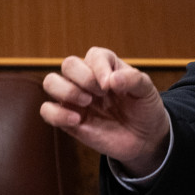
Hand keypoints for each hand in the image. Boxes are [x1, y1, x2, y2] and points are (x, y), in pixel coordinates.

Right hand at [39, 46, 169, 175]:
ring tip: (87, 103)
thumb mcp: (148, 91)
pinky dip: (57, 114)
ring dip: (66, 90)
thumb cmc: (145, 109)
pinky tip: (77, 120)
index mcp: (106, 67)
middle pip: (68, 64)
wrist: (145, 138)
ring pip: (50, 82)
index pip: (94, 55)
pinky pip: (47, 110)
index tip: (111, 85)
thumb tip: (111, 79)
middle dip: (83, 77)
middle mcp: (87, 79)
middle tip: (100, 94)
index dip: (100, 67)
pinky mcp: (68, 119)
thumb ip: (134, 79)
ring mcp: (75, 99)